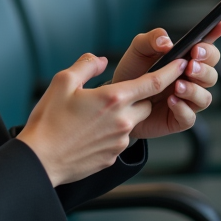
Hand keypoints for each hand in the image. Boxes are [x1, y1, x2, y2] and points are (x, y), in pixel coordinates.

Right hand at [17, 52, 185, 186]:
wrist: (39, 160)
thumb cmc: (48, 120)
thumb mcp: (63, 82)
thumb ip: (87, 65)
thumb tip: (101, 60)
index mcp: (113, 98)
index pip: (154, 82)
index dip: (171, 71)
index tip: (181, 63)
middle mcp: (123, 120)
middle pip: (146, 104)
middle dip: (138, 97)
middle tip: (113, 95)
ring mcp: (120, 141)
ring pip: (132, 122)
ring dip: (122, 116)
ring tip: (93, 116)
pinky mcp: (112, 156)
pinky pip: (120, 140)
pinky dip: (111, 133)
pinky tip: (88, 133)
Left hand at [111, 24, 220, 140]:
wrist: (117, 100)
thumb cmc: (133, 71)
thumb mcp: (139, 50)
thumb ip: (152, 39)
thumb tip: (166, 42)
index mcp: (187, 59)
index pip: (207, 49)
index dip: (216, 36)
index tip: (219, 27)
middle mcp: (191, 80)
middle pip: (212, 74)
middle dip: (204, 68)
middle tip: (189, 65)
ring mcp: (187, 100)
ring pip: (205, 97)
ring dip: (194, 90)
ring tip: (177, 86)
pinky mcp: (179, 118)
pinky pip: (190, 117)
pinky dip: (182, 108)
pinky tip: (170, 101)